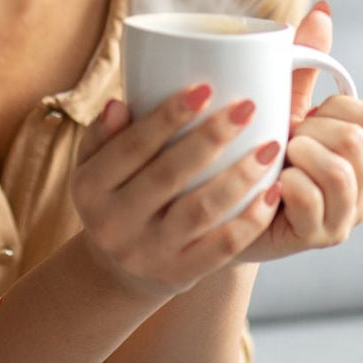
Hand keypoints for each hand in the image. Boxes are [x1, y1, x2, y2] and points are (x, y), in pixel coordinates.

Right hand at [72, 82, 283, 299]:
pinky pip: (222, 248)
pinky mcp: (180, 274)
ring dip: (239, 176)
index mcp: (89, 189)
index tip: (204, 88)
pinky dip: (250, 221)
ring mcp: (148, 253)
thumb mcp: (94, 166)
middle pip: (168, 175)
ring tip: (270, 147)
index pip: (132, 146)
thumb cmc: (115, 197)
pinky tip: (273, 192)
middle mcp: (113, 224)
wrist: (120, 269)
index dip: (167, 116)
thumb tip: (118, 104)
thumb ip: (104, 134)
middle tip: (247, 108)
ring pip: (200, 211)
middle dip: (211, 137)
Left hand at [235, 2, 362, 263]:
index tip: (304, 115)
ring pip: (340, 172)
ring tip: (278, 156)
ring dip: (301, 155)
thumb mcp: (280, 103)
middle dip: (313, 131)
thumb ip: (304, 63)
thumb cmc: (255, 151)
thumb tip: (323, 8)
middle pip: (356, 141)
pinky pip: (314, 203)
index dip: (333, 109)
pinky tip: (272, 181)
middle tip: (284, 139)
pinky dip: (290, 184)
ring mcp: (344, 216)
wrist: (219, 210)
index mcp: (361, 150)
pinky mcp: (319, 238)